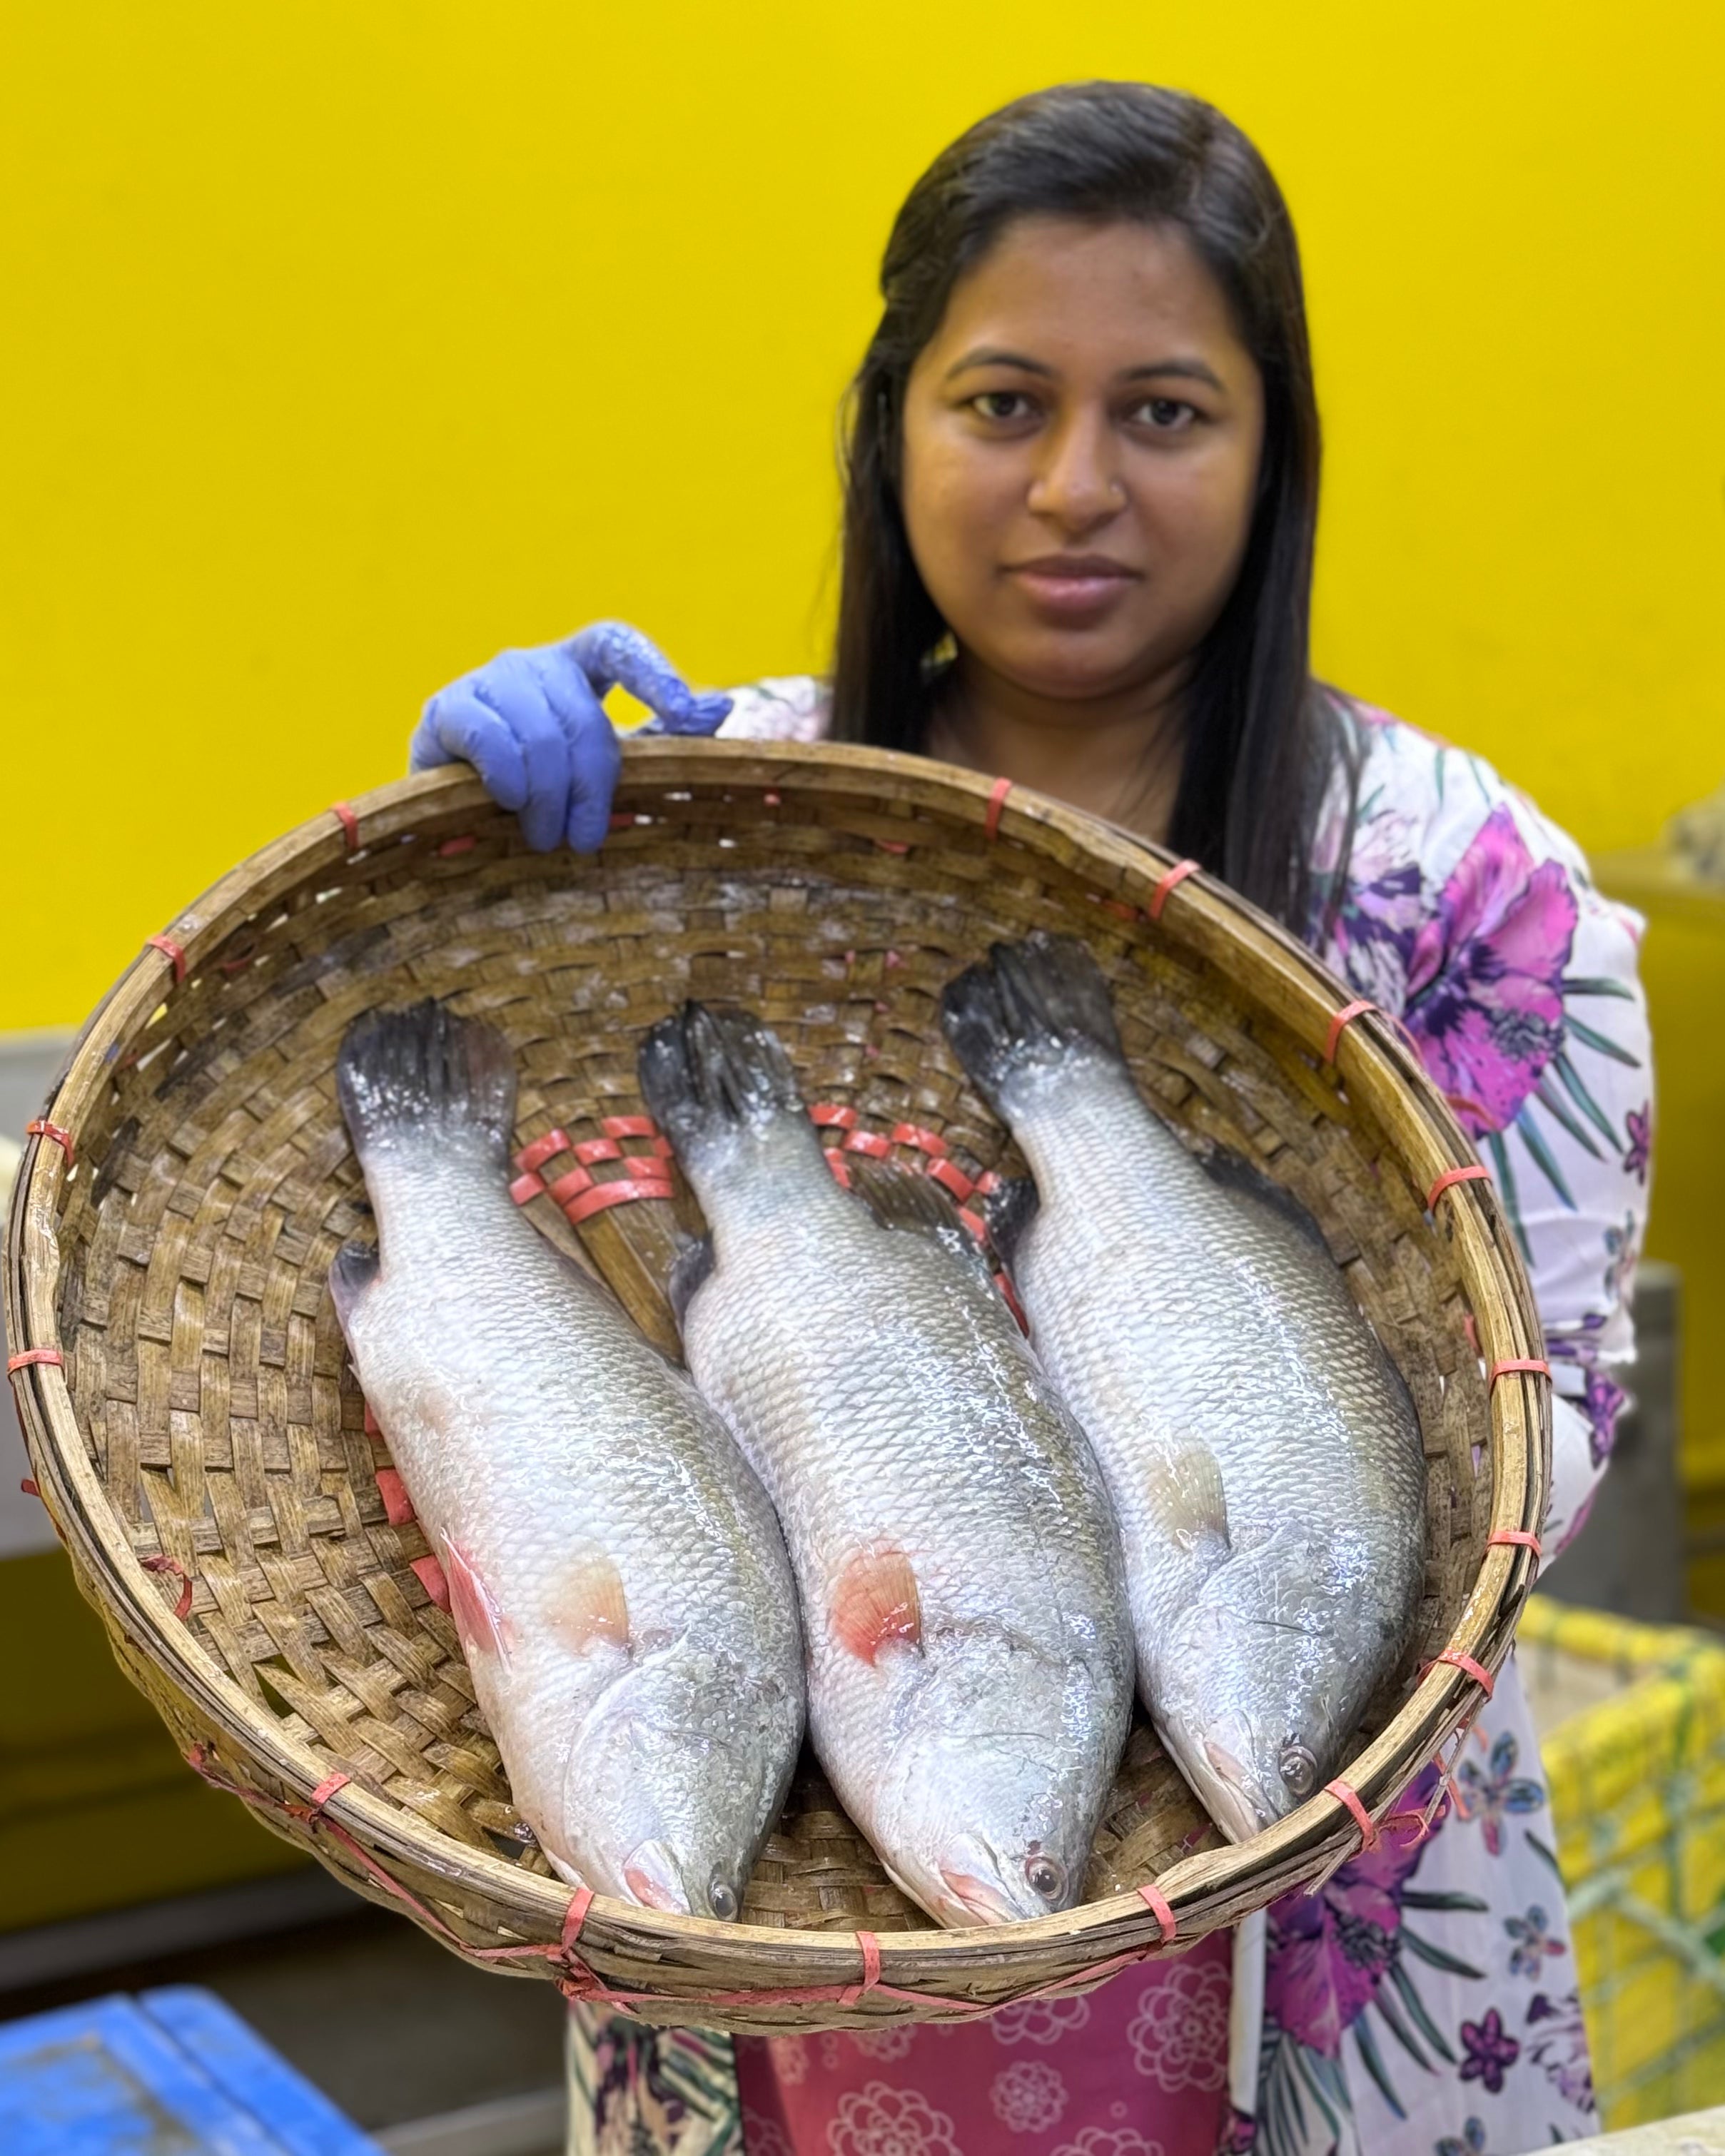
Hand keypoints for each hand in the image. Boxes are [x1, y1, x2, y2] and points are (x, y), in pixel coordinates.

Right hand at [409, 623, 732, 850]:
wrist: (455, 808)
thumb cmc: (543, 786)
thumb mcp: (607, 765)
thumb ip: (661, 740)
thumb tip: (720, 706)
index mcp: (579, 668)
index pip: (617, 645)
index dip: (652, 671)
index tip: (685, 712)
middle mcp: (534, 664)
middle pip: (583, 716)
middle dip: (591, 784)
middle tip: (587, 839)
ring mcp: (488, 681)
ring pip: (538, 732)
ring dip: (548, 795)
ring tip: (546, 837)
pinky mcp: (446, 710)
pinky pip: (486, 736)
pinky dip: (506, 775)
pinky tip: (510, 802)